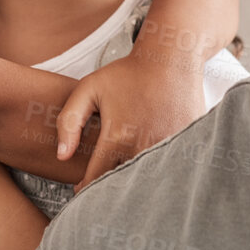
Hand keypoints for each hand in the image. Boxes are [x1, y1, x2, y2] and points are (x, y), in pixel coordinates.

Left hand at [57, 51, 205, 190]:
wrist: (170, 59)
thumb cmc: (126, 74)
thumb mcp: (88, 89)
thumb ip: (68, 122)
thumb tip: (62, 156)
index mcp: (117, 137)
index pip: (96, 178)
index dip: (86, 187)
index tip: (81, 190)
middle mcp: (143, 146)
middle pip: (122, 182)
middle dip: (109, 189)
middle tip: (101, 188)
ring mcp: (168, 147)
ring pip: (146, 178)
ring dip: (135, 182)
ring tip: (124, 182)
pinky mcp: (186, 145)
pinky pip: (170, 169)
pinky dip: (159, 172)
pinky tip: (150, 168)